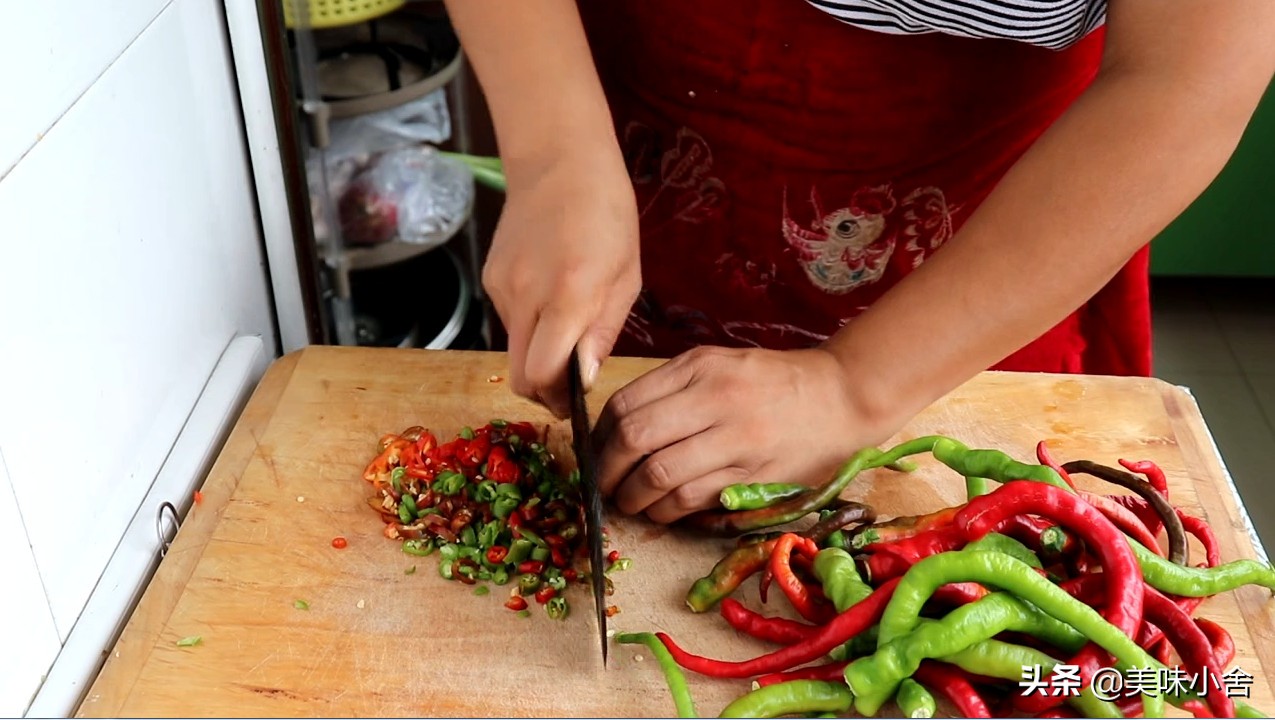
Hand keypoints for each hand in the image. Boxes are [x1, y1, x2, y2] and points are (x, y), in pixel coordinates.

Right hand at [483, 150, 640, 417]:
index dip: (557, 399)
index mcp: (569, 294)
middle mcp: (526, 295)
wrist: (559, 161)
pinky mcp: (489, 278)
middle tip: (569, 386)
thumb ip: (603, 333)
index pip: (542, 374)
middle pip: (519, 374)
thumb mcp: (626, 278)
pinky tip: (550, 295)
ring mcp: (501, 286)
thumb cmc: (607, 214)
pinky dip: (530, 324)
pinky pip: (509, 321)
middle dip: (544, 391)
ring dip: (539, 353)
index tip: (575, 402)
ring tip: (567, 324)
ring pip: (514, 349)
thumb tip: (584, 380)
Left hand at [591, 345, 901, 523]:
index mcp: (700, 368)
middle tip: (603, 487)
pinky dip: (667, 511)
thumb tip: (615, 427)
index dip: (600, 436)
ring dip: (634, 498)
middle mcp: (715, 399)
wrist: (842, 395)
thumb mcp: (719, 363)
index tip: (596, 453)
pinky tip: (663, 511)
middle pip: (635, 439)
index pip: (626, 404)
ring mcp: (736, 439)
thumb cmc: (774, 381)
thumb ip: (671, 388)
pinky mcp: (754, 475)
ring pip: (660, 475)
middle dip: (607, 471)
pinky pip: (693, 499)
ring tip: (630, 503)